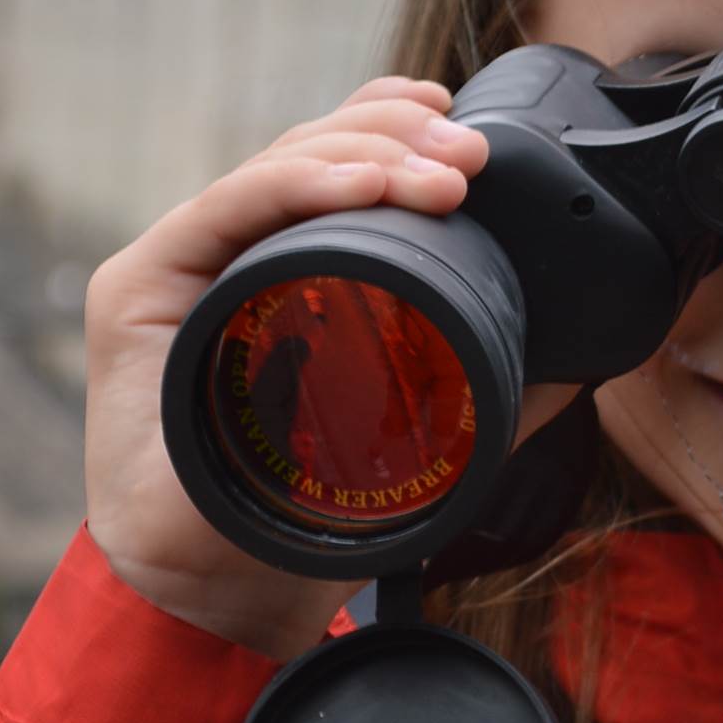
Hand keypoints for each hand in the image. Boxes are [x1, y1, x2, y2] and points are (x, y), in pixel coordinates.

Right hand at [84, 77, 573, 660]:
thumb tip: (584, 355)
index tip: (466, 130)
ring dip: (366, 153)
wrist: (225, 591)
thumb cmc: (310, 514)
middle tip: (470, 155)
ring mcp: (180, 266)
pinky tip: (363, 185)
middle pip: (311, 153)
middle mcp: (227, 256)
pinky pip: (226, 211)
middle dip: (397, 136)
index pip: (338, 171)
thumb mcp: (426, 433)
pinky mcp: (137, 289)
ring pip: (275, 167)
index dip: (395, 130)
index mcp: (284, 272)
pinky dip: (298, 186)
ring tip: (441, 170)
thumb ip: (490, 386)